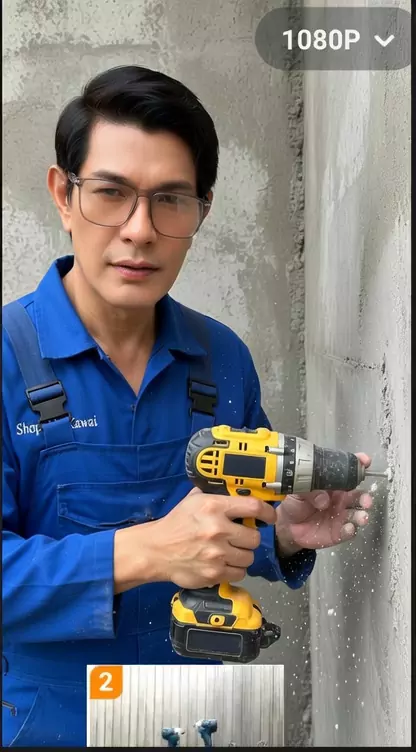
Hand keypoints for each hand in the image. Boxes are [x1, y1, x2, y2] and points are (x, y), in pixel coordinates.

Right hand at [154, 487, 276, 587]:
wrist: (156, 550)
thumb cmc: (176, 524)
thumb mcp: (193, 500)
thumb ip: (216, 496)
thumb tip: (238, 492)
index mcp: (214, 507)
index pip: (254, 507)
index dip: (267, 513)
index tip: (270, 517)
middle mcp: (218, 529)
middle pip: (254, 537)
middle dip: (249, 538)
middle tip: (239, 538)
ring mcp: (217, 553)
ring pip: (249, 557)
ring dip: (242, 555)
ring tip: (230, 551)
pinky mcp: (214, 573)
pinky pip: (239, 573)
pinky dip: (234, 569)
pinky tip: (224, 563)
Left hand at [275, 453, 373, 555]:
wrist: (287, 524)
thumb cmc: (295, 503)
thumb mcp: (298, 490)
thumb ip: (310, 491)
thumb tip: (323, 499)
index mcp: (333, 485)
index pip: (348, 473)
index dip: (358, 466)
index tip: (365, 462)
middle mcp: (341, 499)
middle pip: (359, 496)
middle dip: (365, 497)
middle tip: (366, 500)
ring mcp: (341, 516)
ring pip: (357, 514)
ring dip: (362, 515)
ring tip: (362, 517)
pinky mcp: (338, 532)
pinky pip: (348, 531)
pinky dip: (351, 530)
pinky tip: (349, 528)